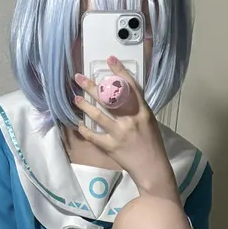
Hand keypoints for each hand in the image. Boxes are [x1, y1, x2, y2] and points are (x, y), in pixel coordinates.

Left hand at [73, 59, 176, 199]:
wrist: (152, 168)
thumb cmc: (152, 144)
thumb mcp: (149, 122)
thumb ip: (136, 110)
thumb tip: (119, 98)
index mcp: (143, 112)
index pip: (131, 87)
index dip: (120, 72)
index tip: (110, 60)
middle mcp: (131, 120)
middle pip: (108, 99)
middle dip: (91, 87)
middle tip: (79, 77)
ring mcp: (119, 133)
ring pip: (97, 115)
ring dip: (84, 105)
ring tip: (75, 98)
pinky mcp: (111, 146)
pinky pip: (93, 135)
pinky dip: (84, 129)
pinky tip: (78, 124)